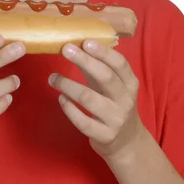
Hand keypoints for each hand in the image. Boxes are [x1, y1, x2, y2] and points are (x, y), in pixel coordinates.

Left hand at [48, 40, 145, 160]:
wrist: (127, 142)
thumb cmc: (115, 104)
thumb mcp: (113, 86)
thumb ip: (99, 67)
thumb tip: (76, 44)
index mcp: (130, 83)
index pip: (120, 63)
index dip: (103, 52)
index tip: (85, 41)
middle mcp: (125, 100)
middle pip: (105, 77)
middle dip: (85, 61)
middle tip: (65, 49)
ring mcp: (115, 119)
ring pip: (89, 98)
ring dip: (68, 85)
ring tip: (52, 77)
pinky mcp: (104, 135)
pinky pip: (82, 121)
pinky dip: (69, 108)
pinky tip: (60, 98)